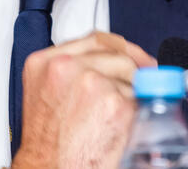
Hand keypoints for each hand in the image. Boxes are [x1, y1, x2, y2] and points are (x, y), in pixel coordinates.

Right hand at [10, 31, 156, 168]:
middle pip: (116, 52)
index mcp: (43, 63)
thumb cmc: (48, 147)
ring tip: (117, 117)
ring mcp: (91, 83)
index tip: (133, 56)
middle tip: (143, 83)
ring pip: (131, 74)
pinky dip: (138, 113)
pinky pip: (140, 100)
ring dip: (132, 94)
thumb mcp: (46, 97)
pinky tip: (121, 128)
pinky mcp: (115, 104)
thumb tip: (107, 66)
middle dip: (134, 68)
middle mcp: (65, 67)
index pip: (94, 39)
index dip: (120, 47)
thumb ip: (70, 73)